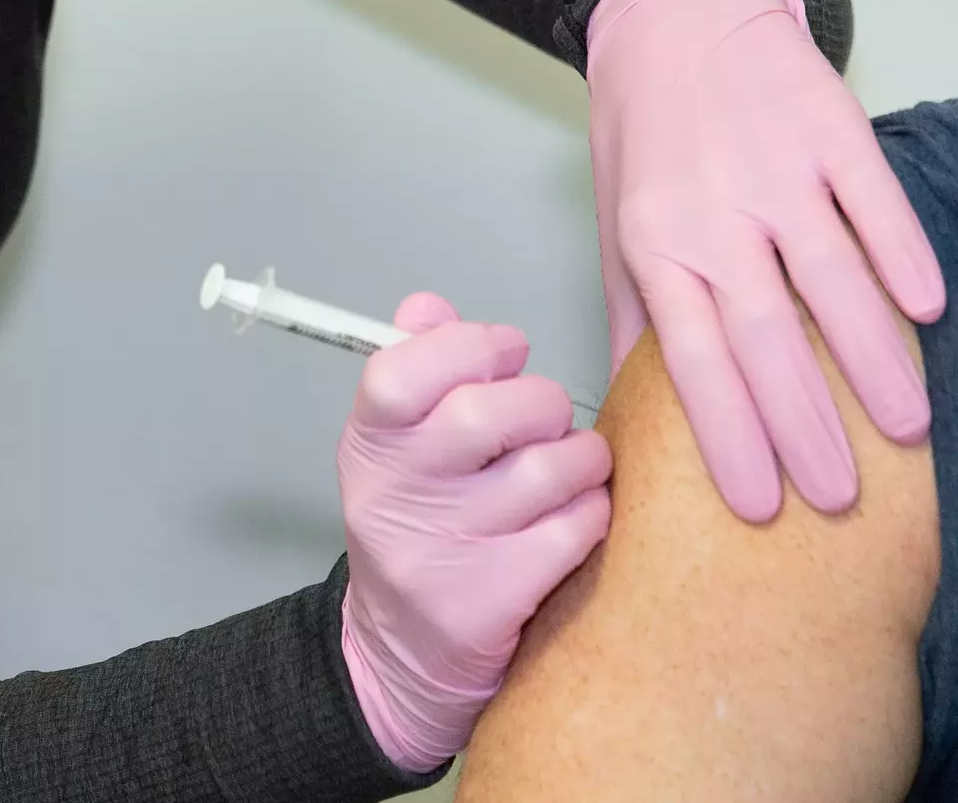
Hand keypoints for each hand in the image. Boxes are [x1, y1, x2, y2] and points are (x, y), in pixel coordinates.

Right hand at [338, 292, 611, 772]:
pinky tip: (579, 511)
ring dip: (580, 457)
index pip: (400, 373)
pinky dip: (591, 510)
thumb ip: (416, 366)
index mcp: (368, 444)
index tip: (508, 350)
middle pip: (481, 416)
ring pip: (543, 472)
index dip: (469, 344)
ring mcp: (442, 553)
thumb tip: (427, 306)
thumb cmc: (414, 523)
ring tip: (574, 462)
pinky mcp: (494, 603)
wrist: (401, 654)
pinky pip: (573, 530)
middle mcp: (395, 497)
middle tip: (548, 414)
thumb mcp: (395, 445)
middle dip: (539, 401)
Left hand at [586, 0, 945, 522]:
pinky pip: (871, 199)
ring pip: (828, 275)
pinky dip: (900, 253)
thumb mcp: (616, 219)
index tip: (760, 507)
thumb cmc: (644, 130)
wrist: (672, 14)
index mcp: (654, 241)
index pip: (691, 357)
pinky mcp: (825, 127)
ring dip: (870, 357)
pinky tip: (928, 309)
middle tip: (841, 499)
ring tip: (905, 429)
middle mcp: (710, 210)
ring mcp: (772, 166)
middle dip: (804, 424)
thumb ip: (634, 313)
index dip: (727, 435)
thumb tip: (631, 409)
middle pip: (762, 334)